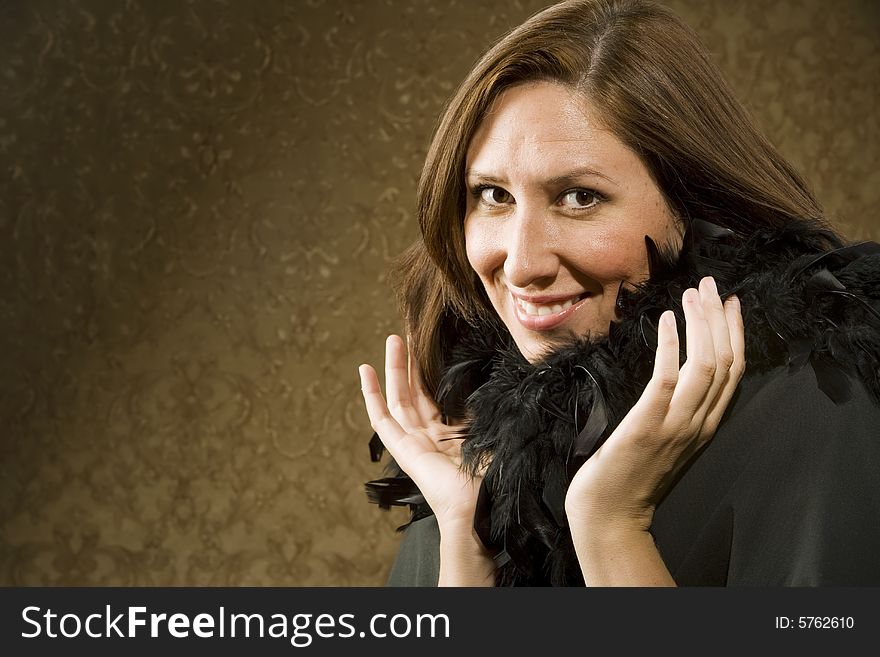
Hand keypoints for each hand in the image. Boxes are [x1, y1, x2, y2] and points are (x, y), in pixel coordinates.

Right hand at [359, 335, 493, 584]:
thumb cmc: (493, 481)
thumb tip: (504, 386)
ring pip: (399, 398)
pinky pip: (381, 418)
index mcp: (452, 439)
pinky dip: (371, 395)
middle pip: (416, 394)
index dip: (434, 376)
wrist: (480, 509)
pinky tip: (365, 370)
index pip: (439, 401)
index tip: (435, 349)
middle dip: (413, 364)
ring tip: (392, 339)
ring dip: (395, 369)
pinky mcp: (401, 450)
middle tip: (410, 335)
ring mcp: (413, 444)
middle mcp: (430, 440)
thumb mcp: (495, 436)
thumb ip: (492, 414)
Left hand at [565, 277, 744, 583]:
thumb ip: (676, 410)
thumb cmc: (629, 476)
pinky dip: (670, 345)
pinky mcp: (648, 425)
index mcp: (705, 426)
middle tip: (710, 286)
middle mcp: (698, 424)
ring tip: (691, 295)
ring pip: (705, 366)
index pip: (733, 372)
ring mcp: (675, 426)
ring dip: (700, 325)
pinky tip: (665, 320)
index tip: (730, 303)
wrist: (609, 515)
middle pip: (725, 362)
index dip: (735, 334)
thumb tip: (673, 373)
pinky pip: (667, 377)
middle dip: (720, 319)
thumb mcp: (664, 439)